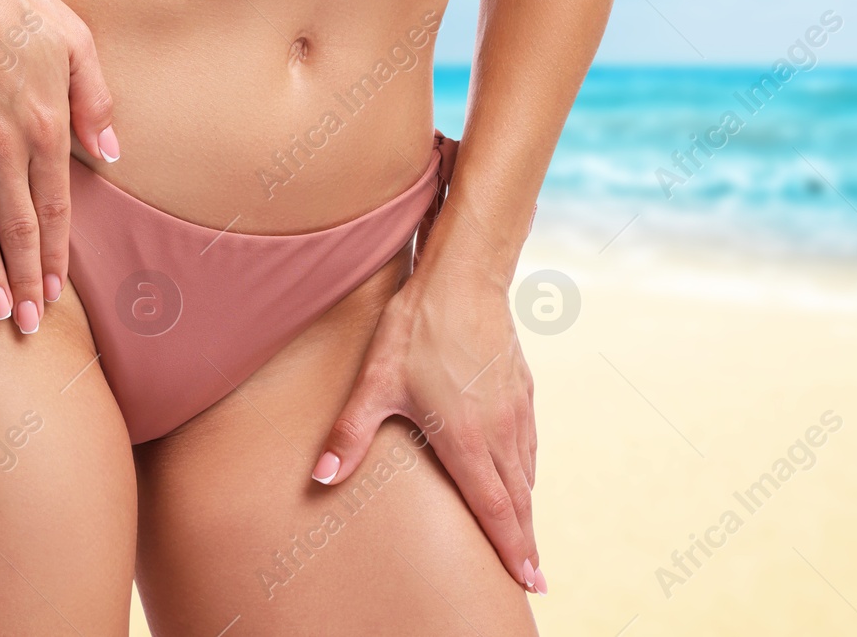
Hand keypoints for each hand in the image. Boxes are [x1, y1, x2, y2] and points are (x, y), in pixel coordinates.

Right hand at [0, 0, 115, 334]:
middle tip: (29, 325)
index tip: (58, 290)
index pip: (57, 208)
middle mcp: (2, 147)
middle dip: (26, 281)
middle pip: (18, 229)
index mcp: (45, 126)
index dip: (57, 254)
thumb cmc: (14, 5)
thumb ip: (94, 101)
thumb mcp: (76, 41)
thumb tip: (110, 151)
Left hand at [313, 261, 543, 593]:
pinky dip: (528, 470)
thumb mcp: (375, 382)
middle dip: (525, 542)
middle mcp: (499, 429)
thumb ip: (350, 434)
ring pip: (527, 472)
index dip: (512, 548)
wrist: (464, 277)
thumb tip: (321, 478)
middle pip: (518, 499)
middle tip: (535, 579)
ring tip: (527, 538)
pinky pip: (529, 442)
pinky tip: (522, 476)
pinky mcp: (522, 387)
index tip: (528, 580)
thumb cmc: (416, 328)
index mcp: (466, 439)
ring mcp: (514, 408)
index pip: (495, 508)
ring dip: (528, 508)